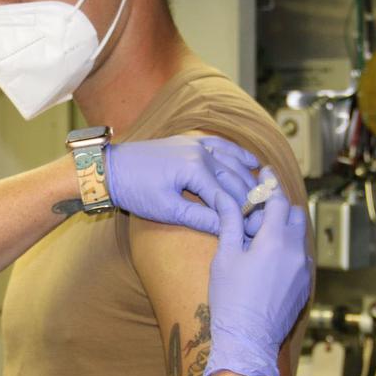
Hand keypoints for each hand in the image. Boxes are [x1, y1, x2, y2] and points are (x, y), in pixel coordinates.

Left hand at [105, 135, 259, 234]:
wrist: (111, 168)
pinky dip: (238, 154)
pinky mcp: (190, 141)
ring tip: (264, 201)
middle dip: (250, 202)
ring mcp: (196, 143)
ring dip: (249, 181)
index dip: (242, 217)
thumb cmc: (135, 191)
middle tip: (263, 223)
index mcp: (196, 168)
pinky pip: (221, 145)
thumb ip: (200, 218)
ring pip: (233, 163)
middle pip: (235, 180)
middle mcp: (201, 152)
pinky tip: (253, 162)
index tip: (254, 234)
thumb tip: (228, 230)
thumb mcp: (167, 209)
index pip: (228, 197)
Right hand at [200, 167, 312, 375]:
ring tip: (259, 237)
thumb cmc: (231, 297)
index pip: (278, 199)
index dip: (270, 182)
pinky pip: (300, 257)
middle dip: (279, 207)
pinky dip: (287, 250)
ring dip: (283, 229)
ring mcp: (304, 270)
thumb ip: (229, 223)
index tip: (265, 171)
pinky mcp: (305, 285)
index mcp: (275, 239)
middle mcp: (296, 251)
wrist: (248, 338)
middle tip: (257, 210)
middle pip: (295, 215)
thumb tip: (225, 197)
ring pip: (299, 237)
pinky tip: (267, 260)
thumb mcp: (224, 256)